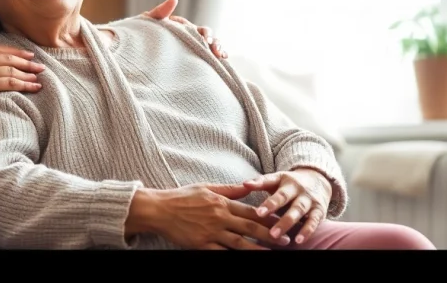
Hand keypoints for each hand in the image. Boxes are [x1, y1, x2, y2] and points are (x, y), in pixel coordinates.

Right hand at [0, 32, 44, 120]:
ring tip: (39, 76)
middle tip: (39, 65)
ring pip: (12, 70)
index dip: (15, 52)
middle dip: (26, 62)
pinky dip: (25, 84)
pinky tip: (34, 87)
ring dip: (28, 73)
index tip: (27, 55)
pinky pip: (10, 83)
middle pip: (9, 58)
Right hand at [142, 183, 290, 249]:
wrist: (159, 210)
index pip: (251, 211)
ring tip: (273, 253)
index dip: (269, 217)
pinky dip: (233, 257)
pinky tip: (245, 259)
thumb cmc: (182, 197)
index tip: (284, 221)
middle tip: (287, 241)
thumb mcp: (206, 187)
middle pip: (250, 228)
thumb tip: (248, 187)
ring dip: (258, 249)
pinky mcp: (201, 245)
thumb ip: (229, 190)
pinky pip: (221, 254)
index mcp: (222, 203)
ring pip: (240, 244)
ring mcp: (211, 233)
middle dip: (271, 235)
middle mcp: (219, 218)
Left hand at [143, 0, 226, 57]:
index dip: (206, 34)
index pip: (200, 30)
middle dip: (215, 44)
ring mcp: (189, 49)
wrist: (134, 47)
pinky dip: (214, 61)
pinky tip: (221, 65)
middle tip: (215, 51)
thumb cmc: (143, 31)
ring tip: (221, 57)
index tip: (206, 40)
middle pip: (208, 40)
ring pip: (208, 50)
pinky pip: (203, 61)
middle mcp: (189, 38)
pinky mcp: (188, 60)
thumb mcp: (151, 20)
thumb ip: (161, 11)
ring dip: (217, 51)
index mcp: (184, 29)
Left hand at [242, 169, 332, 243]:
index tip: (258, 212)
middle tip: (264, 224)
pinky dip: (307, 231)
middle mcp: (297, 189)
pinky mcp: (319, 210)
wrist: (319, 180)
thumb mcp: (277, 179)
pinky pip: (313, 221)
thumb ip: (260, 182)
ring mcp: (309, 199)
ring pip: (298, 211)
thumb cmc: (290, 184)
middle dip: (274, 210)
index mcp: (284, 180)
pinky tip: (298, 241)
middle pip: (285, 199)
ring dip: (287, 223)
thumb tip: (244, 184)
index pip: (273, 187)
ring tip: (276, 236)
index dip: (266, 201)